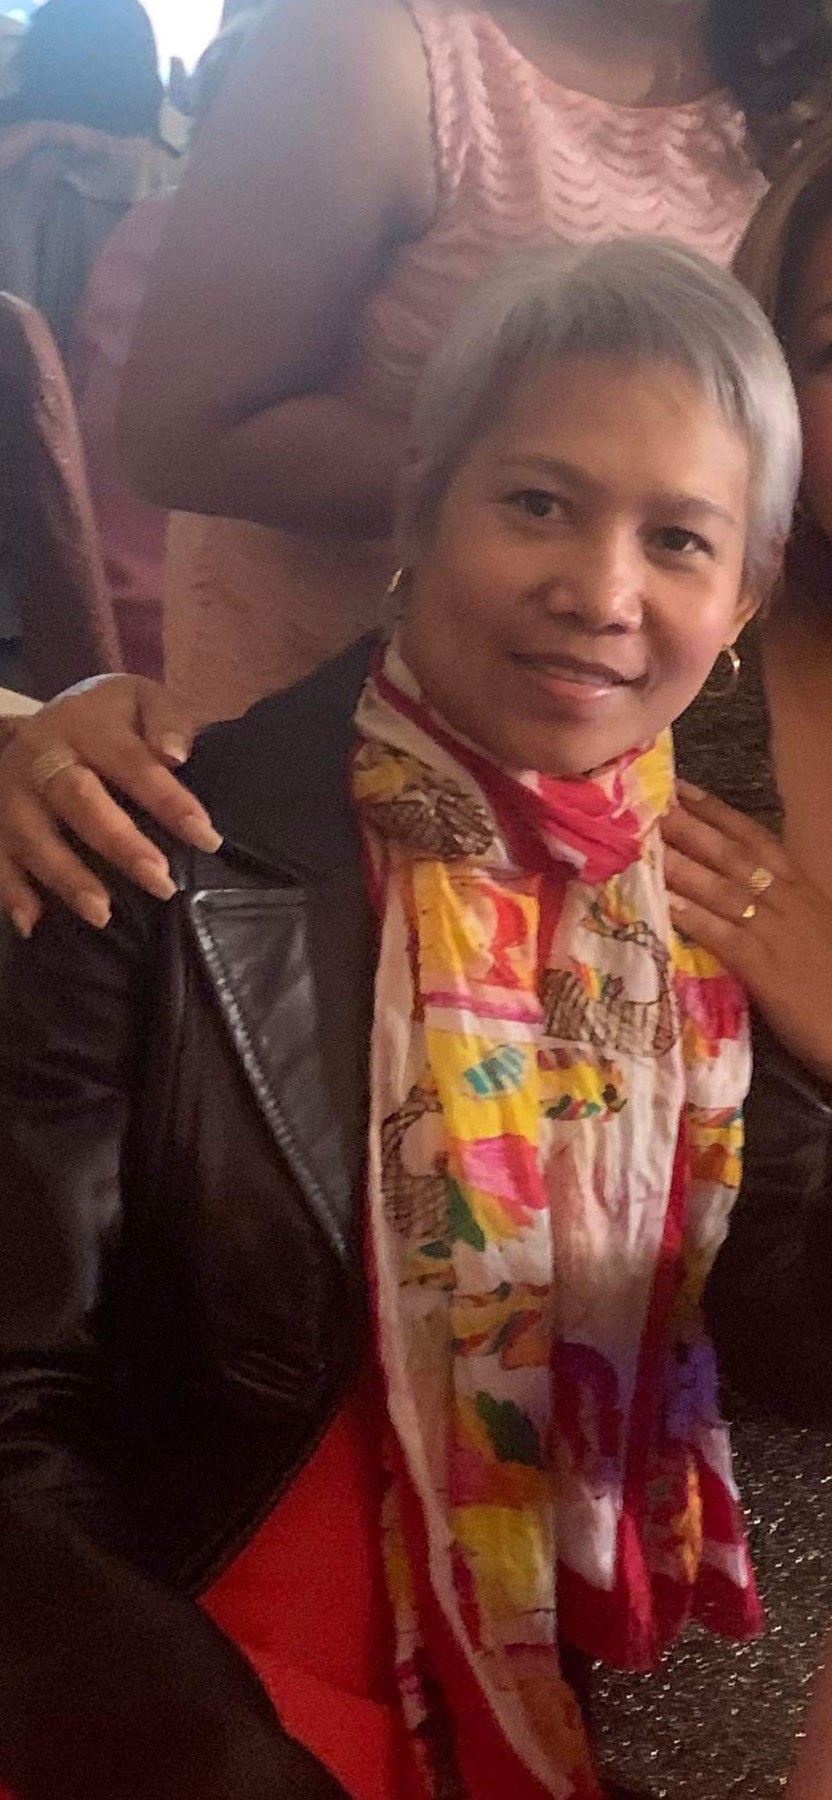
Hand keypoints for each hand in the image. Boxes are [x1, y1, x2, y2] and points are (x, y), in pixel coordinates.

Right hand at [0, 676, 221, 936]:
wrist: (37, 725)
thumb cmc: (108, 721)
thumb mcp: (140, 701)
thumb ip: (167, 720)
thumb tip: (175, 754)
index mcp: (86, 724)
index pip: (132, 763)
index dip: (169, 801)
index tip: (207, 838)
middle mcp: (42, 758)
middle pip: (79, 800)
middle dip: (119, 844)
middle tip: (161, 882)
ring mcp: (11, 794)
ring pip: (35, 838)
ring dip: (67, 878)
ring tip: (103, 914)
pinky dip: (11, 893)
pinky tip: (31, 924)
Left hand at [662, 781, 831, 1084]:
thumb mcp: (811, 932)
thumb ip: (778, 911)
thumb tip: (739, 893)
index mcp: (801, 890)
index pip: (756, 839)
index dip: (718, 813)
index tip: (682, 789)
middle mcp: (788, 901)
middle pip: (733, 855)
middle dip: (692, 828)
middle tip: (651, 805)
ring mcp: (776, 932)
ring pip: (723, 888)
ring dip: (682, 864)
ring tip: (644, 843)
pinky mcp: (765, 967)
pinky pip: (722, 934)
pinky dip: (691, 916)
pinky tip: (663, 902)